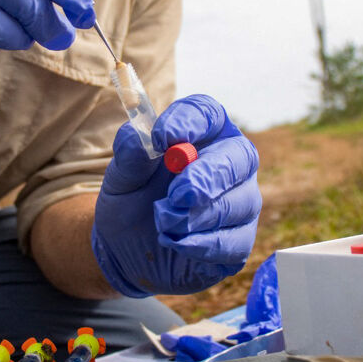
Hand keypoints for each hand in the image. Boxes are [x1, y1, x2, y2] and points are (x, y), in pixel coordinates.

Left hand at [92, 95, 261, 296]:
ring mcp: (242, 200)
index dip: (188, 123)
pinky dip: (202, 245)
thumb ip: (129, 155)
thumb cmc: (131, 199)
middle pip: (240, 155)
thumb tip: (141, 138)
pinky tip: (174, 242)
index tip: (160, 139)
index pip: (207, 114)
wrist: (128, 247)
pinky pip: (235, 241)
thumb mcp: (121, 177)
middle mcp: (231, 161)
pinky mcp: (241, 239)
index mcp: (203, 133)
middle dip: (209, 176)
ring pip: (239, 203)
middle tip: (177, 194)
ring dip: (196, 217)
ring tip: (161, 222)